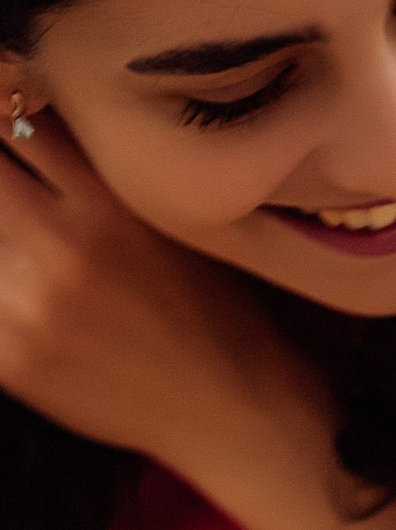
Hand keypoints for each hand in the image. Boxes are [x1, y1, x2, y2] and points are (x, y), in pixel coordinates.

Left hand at [0, 112, 312, 478]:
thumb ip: (90, 173)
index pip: (8, 114)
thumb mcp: (163, 219)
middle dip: (4, 176)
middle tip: (24, 192)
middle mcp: (60, 251)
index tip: (14, 123)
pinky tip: (36, 302)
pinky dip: (3, 291)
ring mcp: (26, 309)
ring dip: (5, 232)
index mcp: (103, 205)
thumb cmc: (213, 315)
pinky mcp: (11, 361)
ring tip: (43, 251)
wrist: (238, 419)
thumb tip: (19, 117)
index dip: (4, 109)